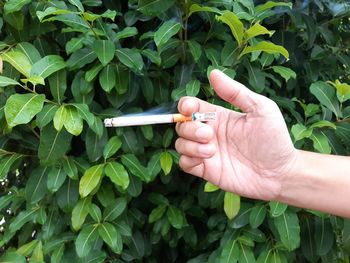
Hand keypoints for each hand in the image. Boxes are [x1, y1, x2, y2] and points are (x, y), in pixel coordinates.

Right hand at [175, 70, 297, 199]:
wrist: (281, 174)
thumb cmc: (275, 139)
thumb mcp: (261, 109)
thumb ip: (236, 92)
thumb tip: (213, 73)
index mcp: (219, 116)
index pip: (191, 106)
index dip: (185, 106)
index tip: (190, 109)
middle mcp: (210, 133)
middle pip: (182, 124)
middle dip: (189, 128)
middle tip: (209, 134)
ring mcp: (207, 152)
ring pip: (180, 143)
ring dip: (190, 145)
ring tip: (211, 150)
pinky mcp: (206, 170)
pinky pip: (184, 163)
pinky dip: (188, 159)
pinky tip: (205, 159)